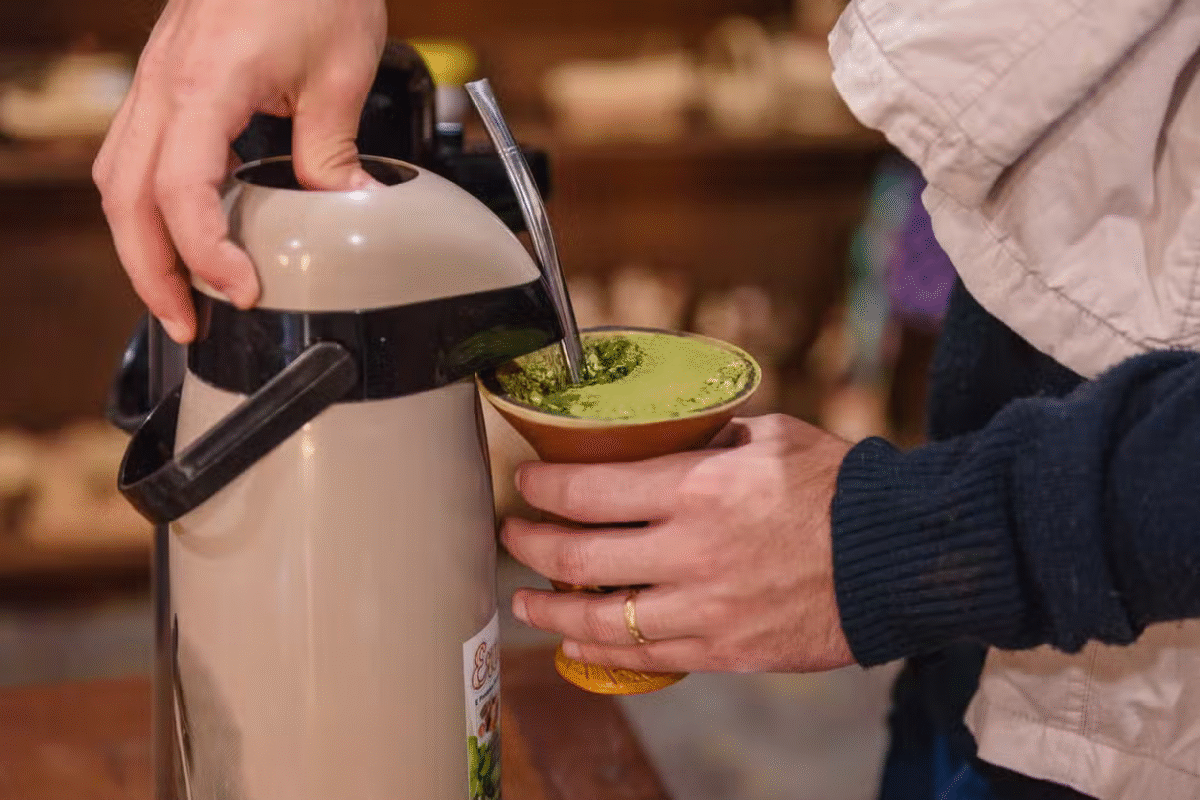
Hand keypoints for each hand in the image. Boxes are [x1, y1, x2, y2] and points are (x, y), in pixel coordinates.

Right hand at [93, 0, 386, 342]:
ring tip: (182, 295)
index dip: (206, 254)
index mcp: (205, 85)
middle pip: (128, 199)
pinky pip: (134, 154)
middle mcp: (164, 86)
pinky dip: (148, 206)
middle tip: (192, 326)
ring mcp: (156, 82)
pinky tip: (182, 233)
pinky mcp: (166, 83)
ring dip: (142, 246)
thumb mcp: (340, 73)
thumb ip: (332, 150)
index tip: (243, 292)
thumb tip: (345, 210)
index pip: (182, 191)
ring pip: (119, 179)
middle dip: (154, 274)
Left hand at [502, 414, 856, 674]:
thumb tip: (672, 439)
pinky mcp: (725, 649)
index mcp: (697, 489)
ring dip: (550, 607)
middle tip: (513, 533)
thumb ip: (709, 439)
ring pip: (601, 618)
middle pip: (578, 555)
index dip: (543, 484)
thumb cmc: (837, 487)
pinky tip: (575, 640)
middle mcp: (689, 551)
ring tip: (525, 598)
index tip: (525, 481)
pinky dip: (599, 650)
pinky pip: (646, 657)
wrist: (897, 555)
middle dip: (531, 544)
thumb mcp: (769, 437)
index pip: (589, 488)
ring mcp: (705, 607)